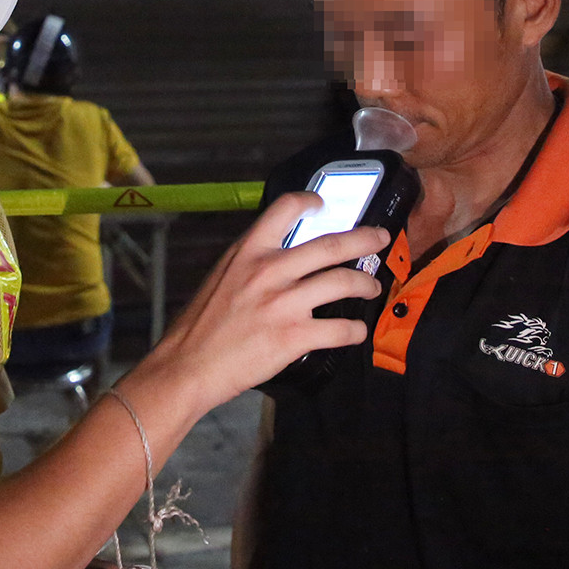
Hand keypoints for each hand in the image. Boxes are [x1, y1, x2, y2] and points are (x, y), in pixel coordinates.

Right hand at [144, 192, 386, 410]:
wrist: (187, 365)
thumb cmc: (199, 326)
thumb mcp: (221, 277)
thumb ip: (251, 263)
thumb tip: (278, 258)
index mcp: (248, 251)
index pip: (285, 208)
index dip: (311, 202)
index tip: (324, 206)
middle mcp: (270, 270)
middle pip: (330, 244)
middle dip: (364, 238)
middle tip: (380, 238)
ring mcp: (284, 303)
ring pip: (343, 282)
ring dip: (366, 284)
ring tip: (373, 287)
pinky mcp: (294, 336)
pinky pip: (339, 329)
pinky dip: (354, 330)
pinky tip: (356, 330)